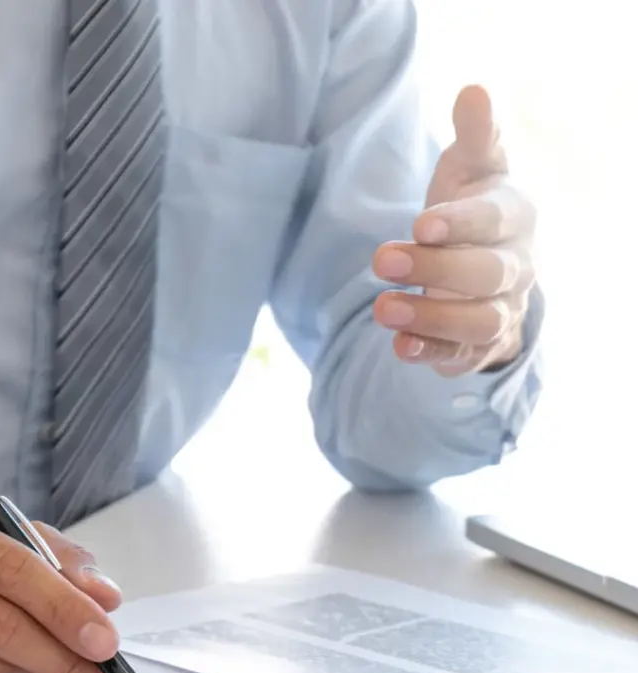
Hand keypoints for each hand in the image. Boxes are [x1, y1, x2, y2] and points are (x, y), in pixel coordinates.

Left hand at [372, 84, 536, 375]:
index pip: (497, 219)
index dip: (462, 223)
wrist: (481, 272)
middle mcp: (516, 268)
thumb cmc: (471, 211)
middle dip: (435, 268)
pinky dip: (431, 352)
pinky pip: (461, 356)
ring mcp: (500, 311)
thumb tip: (473, 91)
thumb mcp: (471, 171)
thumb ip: (475, 137)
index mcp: (514, 217)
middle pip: (488, 273)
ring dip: (431, 316)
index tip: (420, 223)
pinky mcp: (478, 347)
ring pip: (479, 321)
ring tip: (382, 308)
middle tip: (379, 260)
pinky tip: (398, 346)